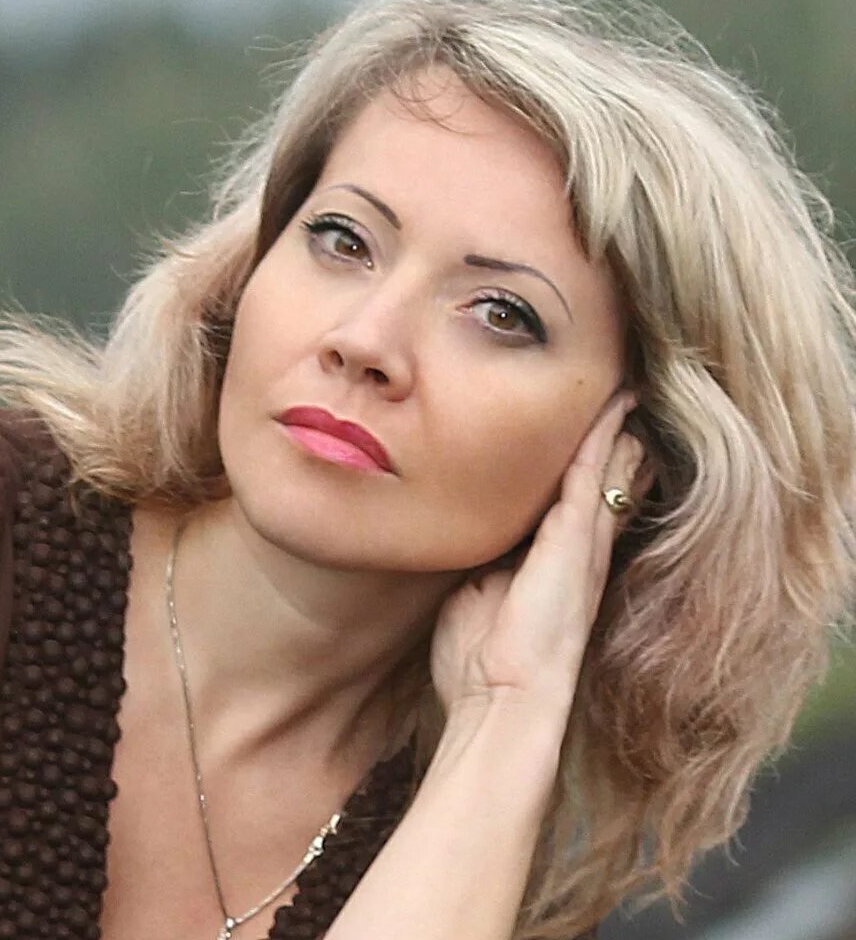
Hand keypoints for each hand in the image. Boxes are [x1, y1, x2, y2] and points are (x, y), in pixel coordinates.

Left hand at [430, 392, 644, 718]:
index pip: (573, 509)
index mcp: (551, 568)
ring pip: (604, 474)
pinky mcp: (575, 540)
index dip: (585, 473)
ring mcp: (581, 545)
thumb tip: (467, 543)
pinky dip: (605, 437)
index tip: (586, 442)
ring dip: (615, 435)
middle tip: (627, 403)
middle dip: (614, 446)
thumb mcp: (473, 600)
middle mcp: (577, 553)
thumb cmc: (479, 663)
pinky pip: (592, 474)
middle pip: (602, 486)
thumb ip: (481, 566)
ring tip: (628, 395)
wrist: (501, 701)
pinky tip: (618, 406)